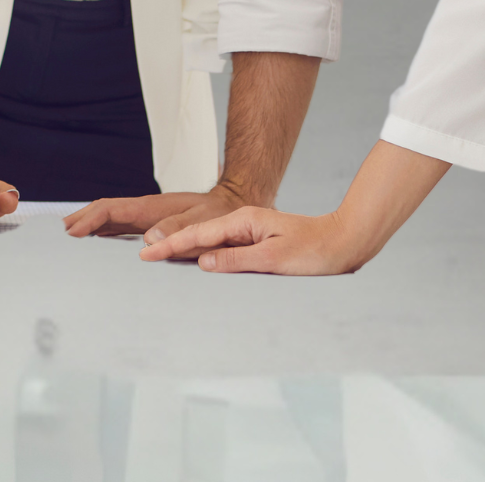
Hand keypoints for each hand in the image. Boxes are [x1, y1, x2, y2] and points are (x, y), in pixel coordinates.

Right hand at [64, 182, 248, 241]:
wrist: (233, 204)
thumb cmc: (220, 216)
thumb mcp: (203, 224)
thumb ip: (177, 230)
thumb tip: (148, 241)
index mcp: (152, 208)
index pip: (112, 210)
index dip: (90, 219)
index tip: (73, 232)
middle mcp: (146, 210)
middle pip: (105, 210)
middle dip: (82, 219)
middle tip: (62, 234)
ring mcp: (148, 215)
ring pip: (111, 217)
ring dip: (91, 224)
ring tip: (72, 236)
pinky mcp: (153, 222)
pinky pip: (122, 224)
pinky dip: (105, 229)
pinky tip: (98, 238)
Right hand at [141, 206, 369, 274]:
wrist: (343, 242)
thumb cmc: (314, 250)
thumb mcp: (274, 258)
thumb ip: (237, 259)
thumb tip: (203, 262)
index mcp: (243, 221)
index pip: (198, 236)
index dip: (171, 246)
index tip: (146, 253)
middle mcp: (243, 223)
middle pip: (198, 236)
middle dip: (169, 244)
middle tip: (141, 255)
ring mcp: (249, 232)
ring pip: (210, 242)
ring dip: (184, 250)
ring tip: (157, 256)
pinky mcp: (256, 243)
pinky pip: (223, 248)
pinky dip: (204, 254)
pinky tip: (195, 261)